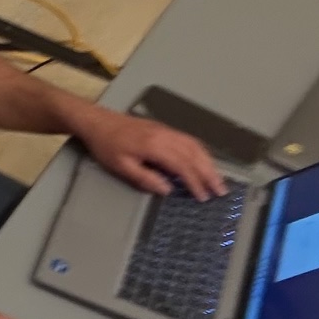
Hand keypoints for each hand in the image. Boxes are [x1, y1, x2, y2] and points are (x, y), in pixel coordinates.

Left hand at [73, 108, 224, 198]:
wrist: (97, 121)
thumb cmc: (106, 146)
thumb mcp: (121, 166)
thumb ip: (145, 179)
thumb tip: (168, 190)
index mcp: (155, 146)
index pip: (182, 166)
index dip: (194, 182)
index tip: (203, 197)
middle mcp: (165, 135)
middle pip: (194, 154)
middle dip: (209, 173)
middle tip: (221, 190)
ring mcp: (166, 130)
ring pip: (194, 145)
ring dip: (208, 162)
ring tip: (217, 179)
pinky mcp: (164, 128)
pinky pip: (188, 139)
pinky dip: (201, 151)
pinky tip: (203, 161)